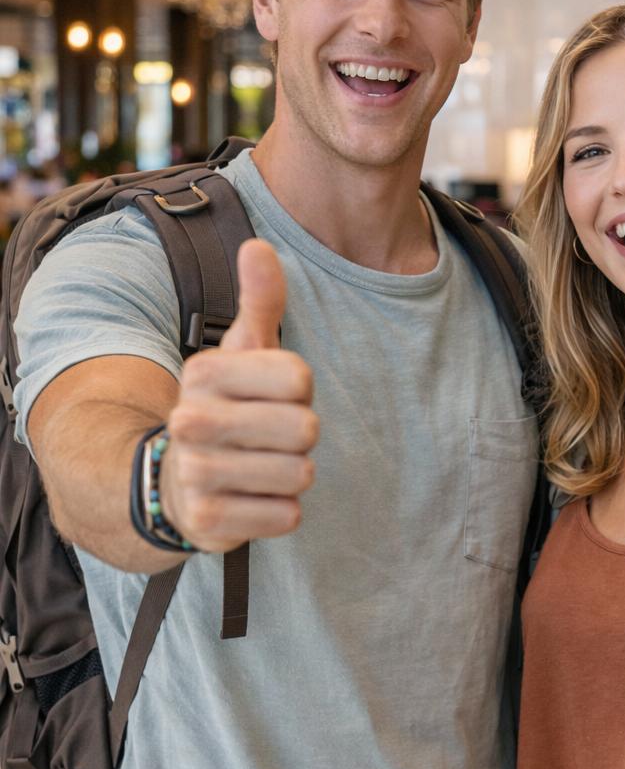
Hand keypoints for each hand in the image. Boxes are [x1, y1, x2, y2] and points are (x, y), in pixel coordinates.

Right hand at [161, 240, 318, 552]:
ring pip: (300, 474)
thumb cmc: (227, 407)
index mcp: (204, 373)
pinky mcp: (209, 523)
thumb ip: (260, 301)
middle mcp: (191, 421)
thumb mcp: (243, 352)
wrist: (175, 484)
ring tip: (260, 466)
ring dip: (292, 474)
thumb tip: (258, 245)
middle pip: (306, 428)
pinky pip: (288, 516)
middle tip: (269, 437)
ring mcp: (196, 474)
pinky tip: (252, 499)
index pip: (300, 377)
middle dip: (300, 436)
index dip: (299, 391)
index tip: (272, 396)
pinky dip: (281, 511)